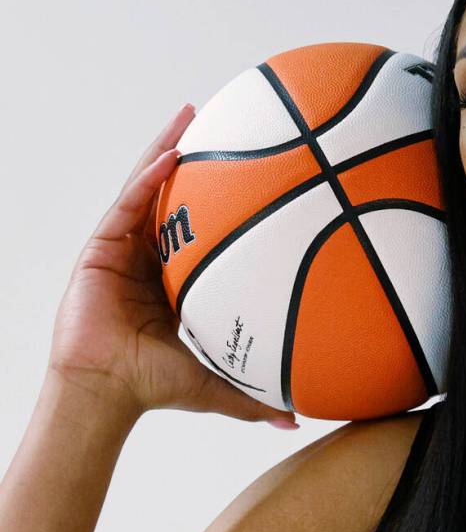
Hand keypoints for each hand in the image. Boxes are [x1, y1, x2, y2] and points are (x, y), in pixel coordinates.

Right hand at [48, 103, 297, 427]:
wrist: (107, 393)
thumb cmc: (153, 385)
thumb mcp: (217, 377)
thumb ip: (256, 393)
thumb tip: (300, 417)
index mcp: (176, 275)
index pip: (201, 224)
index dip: (221, 193)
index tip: (252, 166)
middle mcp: (150, 255)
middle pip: (173, 193)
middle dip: (195, 155)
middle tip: (223, 121)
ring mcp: (123, 249)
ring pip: (146, 188)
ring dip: (167, 149)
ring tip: (191, 113)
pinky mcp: (98, 249)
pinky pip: (126, 206)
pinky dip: (146, 180)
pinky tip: (169, 155)